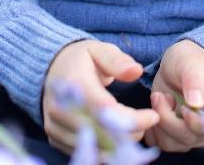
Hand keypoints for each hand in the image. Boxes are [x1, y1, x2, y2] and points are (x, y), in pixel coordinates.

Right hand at [42, 39, 159, 155]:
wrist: (50, 69)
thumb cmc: (81, 59)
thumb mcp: (99, 50)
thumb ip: (117, 61)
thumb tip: (136, 71)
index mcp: (74, 83)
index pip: (105, 110)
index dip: (132, 119)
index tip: (153, 116)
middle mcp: (60, 108)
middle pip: (101, 133)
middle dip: (129, 134)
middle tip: (146, 124)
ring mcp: (55, 125)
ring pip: (93, 148)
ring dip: (119, 146)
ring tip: (135, 130)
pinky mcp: (54, 137)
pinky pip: (83, 153)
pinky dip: (105, 151)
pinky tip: (119, 140)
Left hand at [142, 39, 203, 152]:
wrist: (177, 63)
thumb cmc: (190, 59)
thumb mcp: (192, 64)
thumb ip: (195, 81)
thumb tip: (196, 102)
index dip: (194, 123)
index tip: (182, 108)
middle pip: (189, 138)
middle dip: (169, 119)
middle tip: (160, 96)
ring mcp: (191, 133)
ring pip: (172, 144)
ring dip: (159, 122)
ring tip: (159, 98)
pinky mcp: (173, 135)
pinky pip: (159, 142)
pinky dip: (152, 129)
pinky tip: (155, 109)